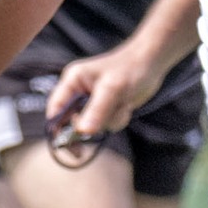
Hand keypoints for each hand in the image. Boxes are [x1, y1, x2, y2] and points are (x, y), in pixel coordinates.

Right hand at [46, 40, 167, 138]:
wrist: (152, 63)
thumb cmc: (131, 68)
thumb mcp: (113, 88)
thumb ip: (97, 109)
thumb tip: (82, 132)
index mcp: (73, 81)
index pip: (56, 108)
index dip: (56, 127)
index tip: (63, 145)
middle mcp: (79, 91)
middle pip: (72, 121)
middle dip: (89, 126)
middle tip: (89, 142)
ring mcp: (93, 101)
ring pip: (94, 125)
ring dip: (109, 121)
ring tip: (122, 104)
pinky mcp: (107, 107)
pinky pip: (107, 124)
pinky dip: (118, 119)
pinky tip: (127, 106)